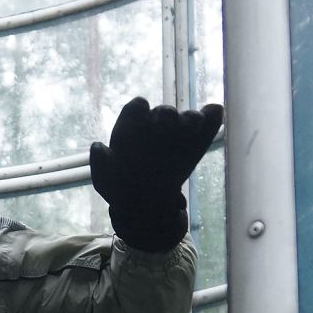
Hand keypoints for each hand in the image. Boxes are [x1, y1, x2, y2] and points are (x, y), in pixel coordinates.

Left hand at [89, 99, 223, 252]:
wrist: (147, 203)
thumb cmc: (122, 185)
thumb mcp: (107, 180)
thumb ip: (102, 165)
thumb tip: (97, 147)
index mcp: (133, 126)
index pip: (136, 110)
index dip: (137, 111)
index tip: (141, 113)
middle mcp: (157, 124)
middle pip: (163, 114)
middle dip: (165, 116)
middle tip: (168, 120)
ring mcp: (180, 132)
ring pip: (188, 119)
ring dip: (190, 120)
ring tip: (194, 123)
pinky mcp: (199, 140)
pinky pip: (207, 125)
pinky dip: (211, 119)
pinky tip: (215, 113)